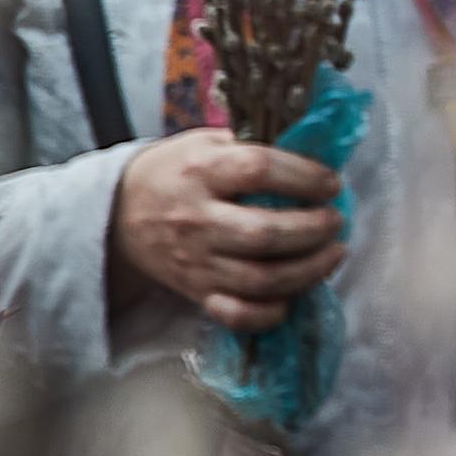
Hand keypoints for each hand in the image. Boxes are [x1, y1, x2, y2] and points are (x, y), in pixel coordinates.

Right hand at [110, 130, 348, 333]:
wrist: (118, 214)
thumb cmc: (175, 171)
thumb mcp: (205, 142)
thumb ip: (250, 145)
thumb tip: (314, 152)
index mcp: (201, 171)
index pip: (259, 170)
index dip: (304, 176)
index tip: (331, 183)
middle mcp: (197, 219)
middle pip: (264, 234)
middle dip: (313, 230)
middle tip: (336, 221)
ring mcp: (196, 261)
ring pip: (259, 280)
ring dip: (307, 271)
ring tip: (333, 254)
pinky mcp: (195, 292)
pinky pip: (236, 314)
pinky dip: (269, 313)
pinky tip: (292, 296)